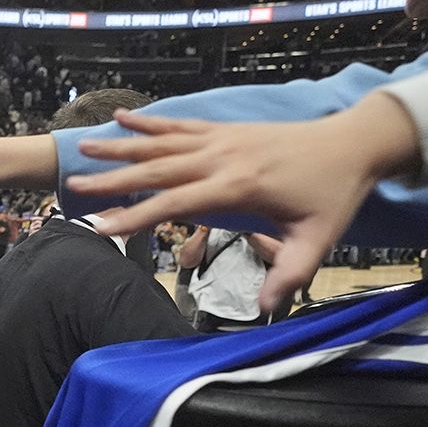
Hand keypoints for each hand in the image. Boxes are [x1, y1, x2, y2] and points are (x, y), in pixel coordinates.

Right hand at [67, 94, 420, 312]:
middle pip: (157, 170)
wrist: (353, 143)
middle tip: (75, 186)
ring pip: (161, 143)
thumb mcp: (318, 239)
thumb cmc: (334, 194)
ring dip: (121, 146)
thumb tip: (264, 310)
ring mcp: (220, 140)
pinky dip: (149, 121)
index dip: (136, 217)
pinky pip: (179, 125)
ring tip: (84, 149)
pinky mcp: (224, 129)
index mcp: (238, 187)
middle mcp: (220, 158)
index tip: (102, 228)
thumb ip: (289, 274)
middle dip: (113, 179)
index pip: (176, 204)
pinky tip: (121, 116)